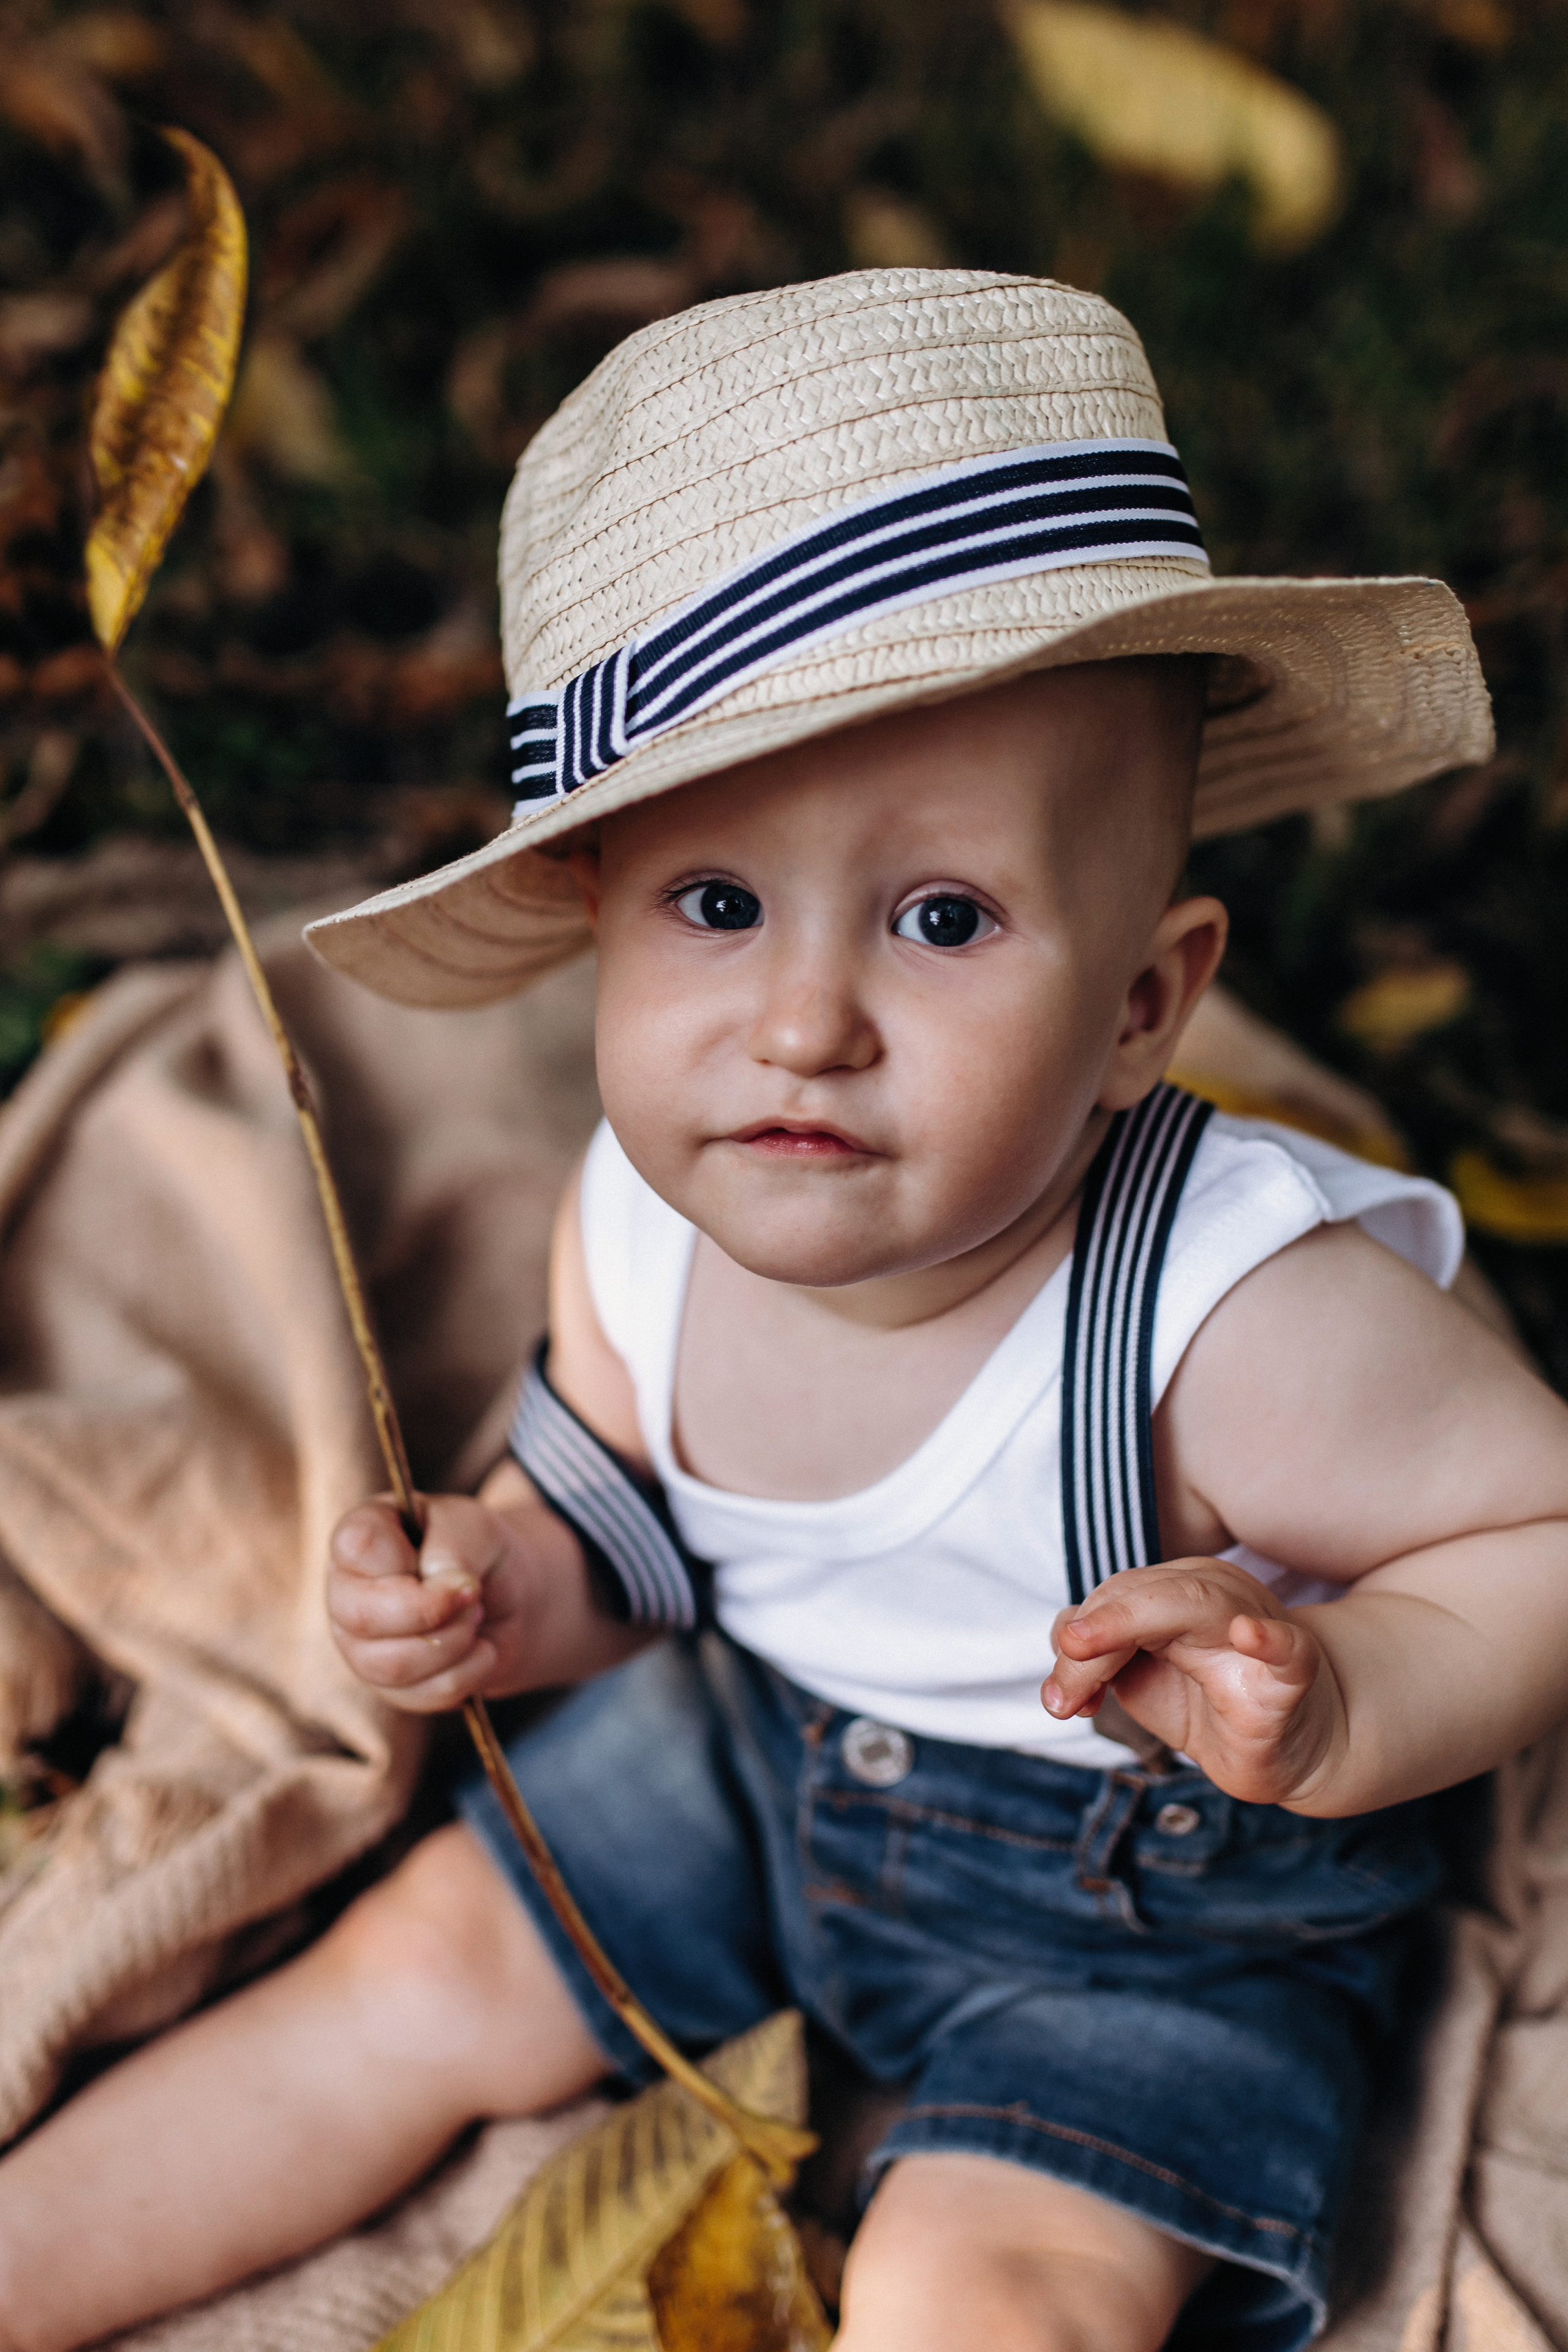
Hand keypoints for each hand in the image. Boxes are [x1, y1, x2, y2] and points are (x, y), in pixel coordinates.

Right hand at [328, 1493, 517, 1712]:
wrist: (509, 1597)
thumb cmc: (478, 1550)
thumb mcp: (474, 1527)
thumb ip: (453, 1547)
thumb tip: (440, 1588)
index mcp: (361, 1536)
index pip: (358, 1545)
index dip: (407, 1561)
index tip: (447, 1565)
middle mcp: (346, 1591)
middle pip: (363, 1616)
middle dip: (433, 1611)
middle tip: (472, 1594)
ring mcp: (360, 1644)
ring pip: (391, 1665)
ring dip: (454, 1641)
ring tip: (476, 1618)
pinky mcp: (387, 1686)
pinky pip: (420, 1695)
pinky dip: (467, 1672)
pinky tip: (481, 1649)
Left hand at [1042, 1558, 1343, 1806]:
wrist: (1283, 1749)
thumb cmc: (1204, 1700)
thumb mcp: (1136, 1679)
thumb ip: (1093, 1655)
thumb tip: (1063, 1644)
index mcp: (1177, 1590)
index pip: (1115, 1595)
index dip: (1077, 1638)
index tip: (1059, 1700)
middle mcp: (1216, 1595)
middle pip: (1146, 1594)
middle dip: (1094, 1639)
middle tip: (1061, 1701)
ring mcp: (1258, 1626)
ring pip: (1200, 1603)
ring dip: (1131, 1626)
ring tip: (1085, 1655)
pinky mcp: (1293, 1673)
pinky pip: (1288, 1646)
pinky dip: (1267, 1637)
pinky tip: (1245, 1635)